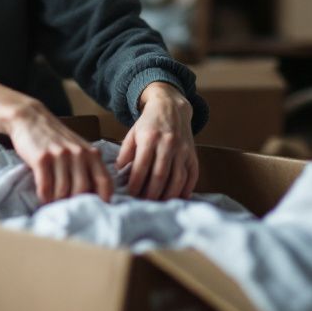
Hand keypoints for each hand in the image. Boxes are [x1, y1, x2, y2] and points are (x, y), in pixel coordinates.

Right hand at [8, 101, 113, 203]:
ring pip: (63, 190)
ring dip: (57, 200)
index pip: (105, 181)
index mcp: (91, 153)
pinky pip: (45, 186)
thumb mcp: (78, 149)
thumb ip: (89, 167)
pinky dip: (44, 196)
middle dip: (74, 202)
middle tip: (68, 207)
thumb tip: (95, 196)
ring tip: (54, 202)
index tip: (97, 210)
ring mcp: (60, 155)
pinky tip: (44, 197)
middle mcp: (78, 154)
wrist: (31, 119)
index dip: (103, 199)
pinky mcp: (41, 158)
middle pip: (82, 189)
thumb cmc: (56, 139)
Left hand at [117, 82, 196, 199]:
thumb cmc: (149, 123)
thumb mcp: (133, 133)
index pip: (142, 167)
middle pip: (160, 175)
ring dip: (168, 194)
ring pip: (178, 178)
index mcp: (150, 138)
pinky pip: (192, 174)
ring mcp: (182, 149)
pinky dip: (187, 188)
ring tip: (159, 203)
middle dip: (151, 193)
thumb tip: (119, 172)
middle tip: (144, 203)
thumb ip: (125, 152)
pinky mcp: (192, 153)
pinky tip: (179, 197)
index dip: (136, 184)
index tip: (130, 194)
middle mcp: (168, 143)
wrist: (170, 107)